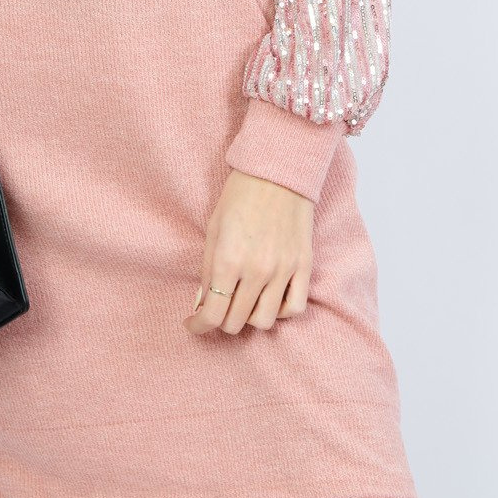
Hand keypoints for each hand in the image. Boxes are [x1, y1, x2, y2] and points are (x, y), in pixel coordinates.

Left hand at [182, 169, 313, 335]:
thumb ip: (207, 270)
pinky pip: (295, 308)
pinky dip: (281, 310)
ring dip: (250, 317)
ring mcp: (283, 270)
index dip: (199, 326)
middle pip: (237, 322)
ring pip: (265, 321)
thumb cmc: (239, 196)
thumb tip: (202, 304)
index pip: (212, 315)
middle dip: (221, 321)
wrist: (277, 170)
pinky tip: (271, 298)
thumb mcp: (213, 230)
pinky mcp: (304, 266)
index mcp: (229, 260)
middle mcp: (257, 271)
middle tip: (217, 309)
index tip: (193, 324)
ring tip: (244, 301)